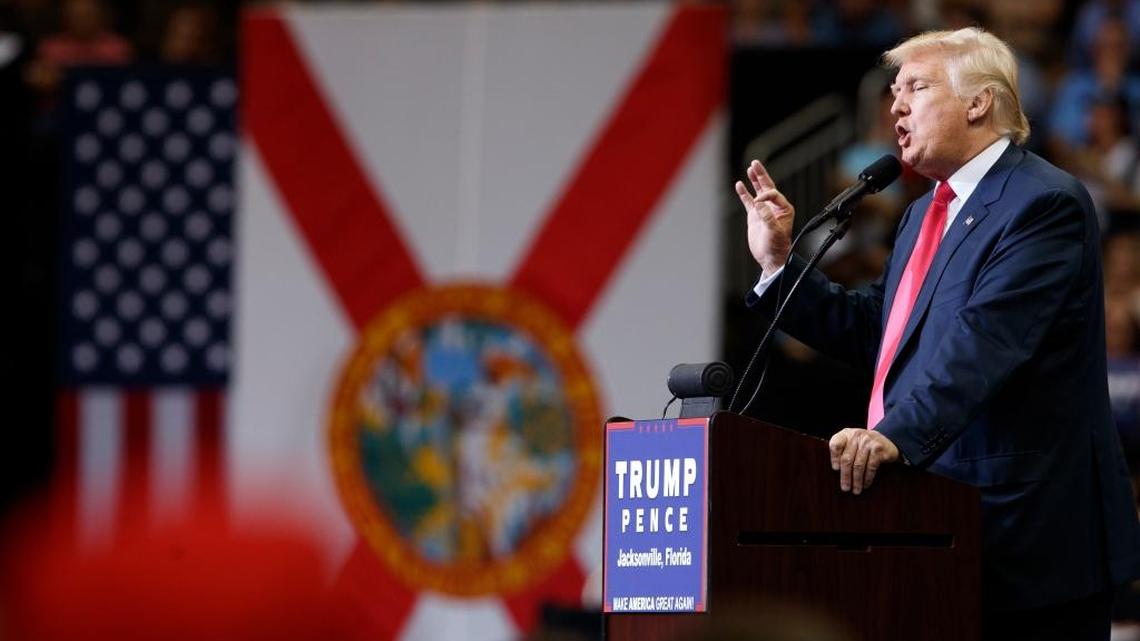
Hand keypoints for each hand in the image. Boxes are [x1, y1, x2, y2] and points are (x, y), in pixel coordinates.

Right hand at [735, 160, 793, 274]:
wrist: (769, 257)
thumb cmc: (777, 246)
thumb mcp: (774, 231)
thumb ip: (767, 217)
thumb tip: (759, 204)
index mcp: (784, 209)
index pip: (774, 194)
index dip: (765, 195)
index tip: (757, 203)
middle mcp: (774, 207)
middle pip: (767, 186)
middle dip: (761, 175)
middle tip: (755, 163)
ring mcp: (763, 210)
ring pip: (758, 191)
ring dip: (754, 180)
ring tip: (750, 168)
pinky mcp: (755, 215)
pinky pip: (748, 201)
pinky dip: (744, 193)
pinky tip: (740, 185)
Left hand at [829, 428, 899, 494]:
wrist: (888, 440)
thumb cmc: (864, 445)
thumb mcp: (852, 443)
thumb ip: (842, 451)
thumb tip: (836, 472)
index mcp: (846, 434)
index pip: (835, 444)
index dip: (834, 458)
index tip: (835, 469)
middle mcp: (857, 436)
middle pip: (847, 459)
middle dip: (845, 476)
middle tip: (845, 488)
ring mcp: (868, 442)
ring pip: (859, 465)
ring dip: (856, 480)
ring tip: (855, 490)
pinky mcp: (879, 449)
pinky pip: (870, 467)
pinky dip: (867, 478)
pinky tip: (866, 485)